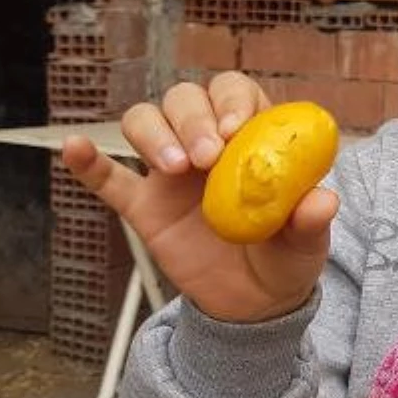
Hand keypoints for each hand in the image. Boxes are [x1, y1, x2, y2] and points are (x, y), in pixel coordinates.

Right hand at [60, 72, 338, 323]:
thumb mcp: (308, 242)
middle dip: (192, 119)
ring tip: (174, 167)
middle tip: (207, 156)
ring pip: (145, 122)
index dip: (231, 100)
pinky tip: (74, 147)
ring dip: (153, 134)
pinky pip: (108, 178)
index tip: (235, 127)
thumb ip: (312, 220)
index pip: (235, 93)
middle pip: (186, 99)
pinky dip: (88, 162)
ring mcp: (170, 173)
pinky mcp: (143, 206)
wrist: (255, 304)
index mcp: (251, 138)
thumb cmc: (286, 256)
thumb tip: (324, 201)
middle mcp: (207, 144)